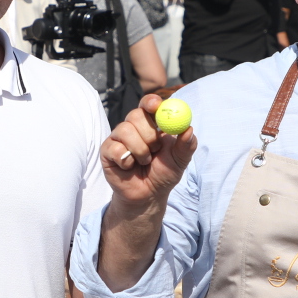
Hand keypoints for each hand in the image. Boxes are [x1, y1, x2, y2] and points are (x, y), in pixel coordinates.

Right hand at [100, 95, 197, 209]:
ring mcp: (118, 138)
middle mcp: (133, 126)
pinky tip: (130, 167)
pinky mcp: (107, 150)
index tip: (156, 106)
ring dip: (140, 150)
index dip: (151, 102)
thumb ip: (186, 145)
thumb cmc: (164, 173)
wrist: (148, 195)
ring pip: (125, 130)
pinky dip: (127, 160)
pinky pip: (115, 148)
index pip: (148, 104)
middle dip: (149, 133)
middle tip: (156, 148)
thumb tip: (189, 129)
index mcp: (152, 123)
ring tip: (145, 161)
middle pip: (136, 114)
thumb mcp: (180, 160)